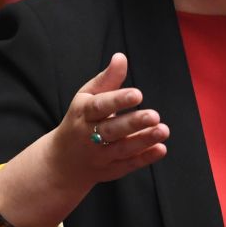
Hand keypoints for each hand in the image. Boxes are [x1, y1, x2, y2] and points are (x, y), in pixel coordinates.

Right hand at [45, 52, 169, 191]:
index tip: (138, 94)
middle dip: (133, 123)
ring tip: (164, 130)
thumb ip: (107, 79)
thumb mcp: (87, 97)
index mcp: (84, 114)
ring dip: (143, 141)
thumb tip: (121, 57)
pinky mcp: (111, 169)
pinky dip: (145, 158)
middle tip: (154, 115)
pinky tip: (161, 148)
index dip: (118, 101)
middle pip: (112, 130)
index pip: (100, 106)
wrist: (62, 162)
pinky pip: (128, 165)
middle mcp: (89, 136)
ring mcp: (100, 155)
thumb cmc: (80, 120)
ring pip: (122, 149)